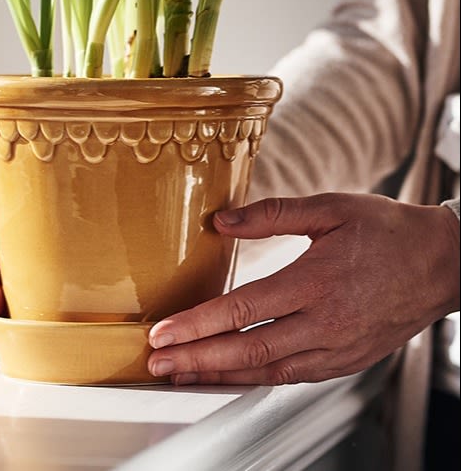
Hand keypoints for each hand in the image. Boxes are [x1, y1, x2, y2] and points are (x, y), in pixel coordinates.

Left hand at [147, 192, 459, 385]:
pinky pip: (292, 376)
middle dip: (196, 359)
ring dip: (219, 375)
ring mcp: (336, 347)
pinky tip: (231, 375)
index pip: (243, 309)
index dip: (197, 324)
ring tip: (181, 374)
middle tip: (156, 363)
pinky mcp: (346, 361)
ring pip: (267, 371)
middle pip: (248, 350)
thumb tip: (221, 220)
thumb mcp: (331, 207)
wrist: (443, 264)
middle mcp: (325, 322)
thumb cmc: (388, 231)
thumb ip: (273, 213)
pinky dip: (256, 380)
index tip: (163, 331)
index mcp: (317, 280)